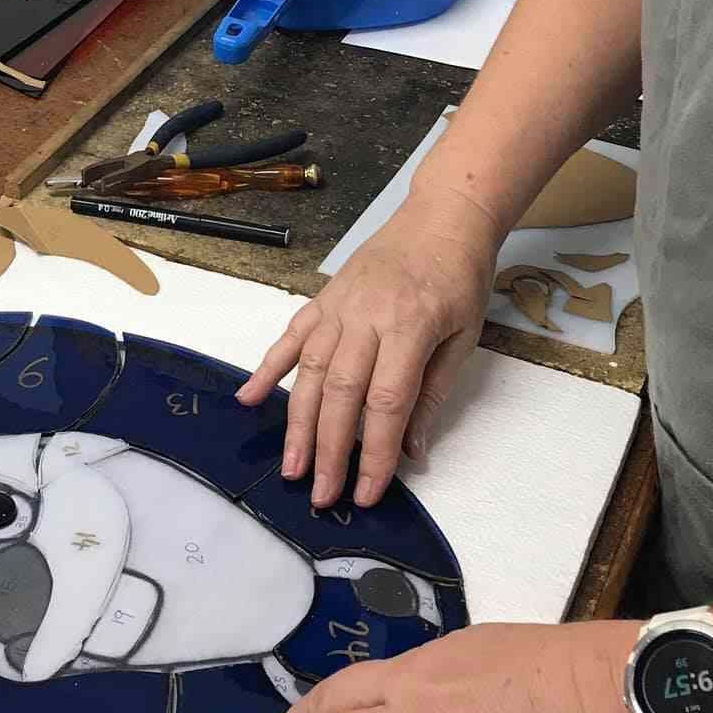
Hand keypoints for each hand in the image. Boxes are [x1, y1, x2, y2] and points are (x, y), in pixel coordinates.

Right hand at [236, 191, 498, 507]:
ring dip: (298, 422)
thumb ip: (433, 393)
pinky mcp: (323, 298)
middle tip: (321, 494)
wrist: (441, 217)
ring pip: (311, 371)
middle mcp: (367, 316)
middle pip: (341, 393)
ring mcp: (339, 306)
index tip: (367, 492)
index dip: (376, 452)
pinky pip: (291, 337)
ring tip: (292, 466)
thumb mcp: (463, 337)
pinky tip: (249, 399)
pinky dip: (268, 368)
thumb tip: (412, 451)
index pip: (387, 402)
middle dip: (330, 449)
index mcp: (410, 326)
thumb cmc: (460, 277)